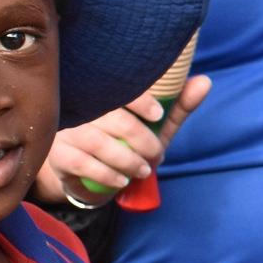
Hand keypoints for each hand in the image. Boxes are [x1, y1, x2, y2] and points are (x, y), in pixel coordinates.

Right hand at [33, 72, 211, 205]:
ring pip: (96, 141)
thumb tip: (205, 82)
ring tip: (143, 170)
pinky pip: (82, 163)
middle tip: (157, 154)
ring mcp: (65, 129)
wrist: (92, 174)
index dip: (139, 98)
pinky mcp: (58, 154)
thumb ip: (177, 106)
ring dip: (126, 158)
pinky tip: (122, 180)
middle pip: (110, 116)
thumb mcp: (155, 125)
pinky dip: (107, 173)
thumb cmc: (127, 141)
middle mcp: (80, 105)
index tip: (158, 113)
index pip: (116, 85)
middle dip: (141, 138)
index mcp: (102, 90)